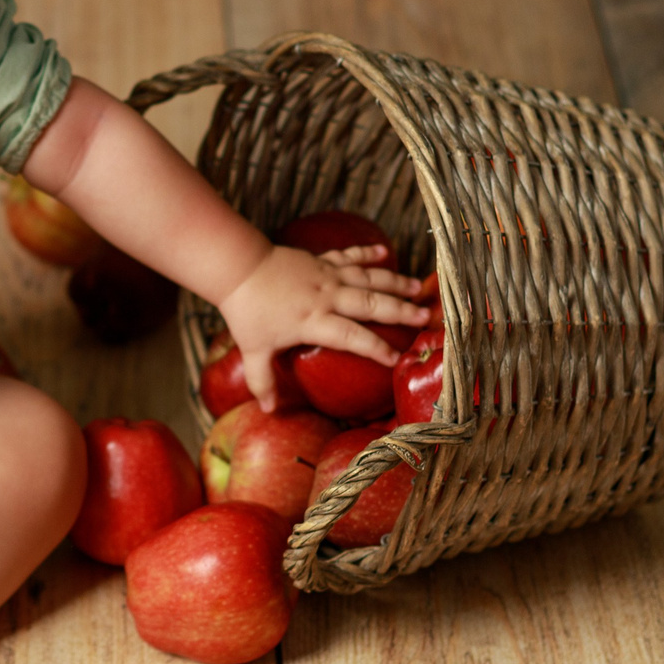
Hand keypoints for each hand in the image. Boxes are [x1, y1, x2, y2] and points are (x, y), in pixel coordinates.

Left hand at [217, 243, 430, 410]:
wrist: (238, 268)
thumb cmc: (247, 312)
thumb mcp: (253, 350)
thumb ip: (263, 381)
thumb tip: (270, 411)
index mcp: (314, 320)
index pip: (353, 336)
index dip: (376, 348)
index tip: (397, 359)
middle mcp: (327, 296)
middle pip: (371, 303)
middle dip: (400, 311)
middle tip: (425, 317)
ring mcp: (326, 275)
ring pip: (367, 278)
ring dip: (394, 282)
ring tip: (419, 288)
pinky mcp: (320, 260)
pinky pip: (348, 256)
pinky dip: (366, 253)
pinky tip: (383, 252)